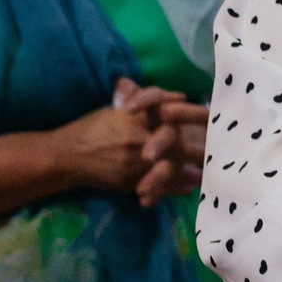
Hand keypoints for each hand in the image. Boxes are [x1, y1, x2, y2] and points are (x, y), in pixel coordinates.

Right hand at [58, 82, 201, 201]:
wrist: (66, 156)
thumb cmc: (92, 128)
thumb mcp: (115, 108)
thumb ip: (144, 100)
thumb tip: (175, 95)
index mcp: (136, 117)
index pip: (171, 111)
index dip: (191, 113)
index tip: (208, 114)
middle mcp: (139, 138)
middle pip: (177, 140)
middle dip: (198, 142)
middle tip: (215, 144)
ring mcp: (136, 162)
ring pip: (172, 164)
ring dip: (192, 167)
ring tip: (208, 169)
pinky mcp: (132, 180)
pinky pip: (160, 184)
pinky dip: (176, 185)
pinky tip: (190, 184)